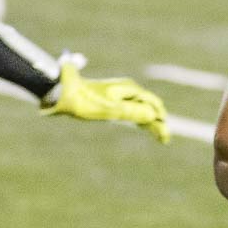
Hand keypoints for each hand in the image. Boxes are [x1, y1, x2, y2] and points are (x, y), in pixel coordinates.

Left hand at [41, 62, 169, 143]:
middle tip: (165, 139)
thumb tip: (153, 115)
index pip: (152, 103)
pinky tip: (144, 127)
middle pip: (149, 107)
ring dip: (150, 122)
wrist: (63, 92)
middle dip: (158, 122)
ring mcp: (120, 94)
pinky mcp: (112, 100)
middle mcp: (127, 90)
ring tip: (160, 137)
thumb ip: (132, 112)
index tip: (164, 133)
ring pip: (141, 109)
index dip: (160, 117)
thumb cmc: (85, 101)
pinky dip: (140, 119)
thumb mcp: (109, 109)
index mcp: (129, 89)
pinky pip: (131, 110)